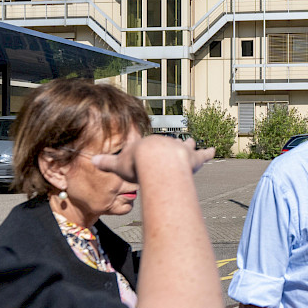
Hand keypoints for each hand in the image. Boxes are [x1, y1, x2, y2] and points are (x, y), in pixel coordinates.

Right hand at [91, 134, 213, 180]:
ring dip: (192, 146)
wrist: (155, 161)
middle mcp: (164, 144)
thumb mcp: (118, 164)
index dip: (145, 151)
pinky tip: (214, 150)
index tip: (145, 151)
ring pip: (187, 146)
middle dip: (172, 146)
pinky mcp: (192, 158)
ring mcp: (180, 150)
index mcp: (148, 147)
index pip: (145, 147)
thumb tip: (92, 160)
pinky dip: (208, 153)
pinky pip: (203, 155)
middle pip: (168, 144)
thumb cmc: (136, 163)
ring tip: (196, 143)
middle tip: (176, 144)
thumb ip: (107, 162)